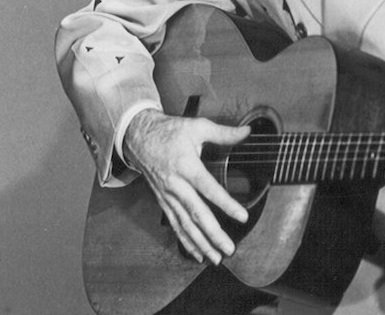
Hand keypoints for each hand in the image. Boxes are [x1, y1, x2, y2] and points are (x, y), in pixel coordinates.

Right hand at [122, 108, 249, 263]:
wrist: (138, 137)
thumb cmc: (169, 132)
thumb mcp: (197, 126)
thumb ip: (224, 133)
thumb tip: (247, 131)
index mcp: (186, 165)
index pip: (208, 188)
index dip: (225, 203)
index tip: (242, 216)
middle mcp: (175, 185)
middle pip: (196, 213)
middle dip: (213, 233)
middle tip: (229, 248)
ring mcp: (168, 196)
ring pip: (185, 224)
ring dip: (201, 243)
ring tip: (216, 258)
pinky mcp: (163, 202)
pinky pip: (175, 225)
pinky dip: (186, 241)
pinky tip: (198, 253)